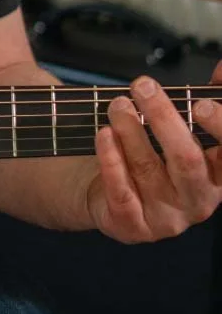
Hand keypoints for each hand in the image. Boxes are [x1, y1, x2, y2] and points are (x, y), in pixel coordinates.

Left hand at [86, 61, 221, 241]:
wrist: (113, 200)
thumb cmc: (158, 159)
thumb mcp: (184, 130)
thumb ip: (210, 99)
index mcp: (218, 176)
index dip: (219, 129)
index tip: (200, 103)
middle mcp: (198, 200)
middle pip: (186, 159)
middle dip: (163, 119)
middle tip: (142, 87)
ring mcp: (166, 218)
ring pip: (148, 170)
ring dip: (130, 130)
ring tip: (117, 104)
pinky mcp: (133, 226)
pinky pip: (121, 191)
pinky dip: (110, 160)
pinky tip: (103, 134)